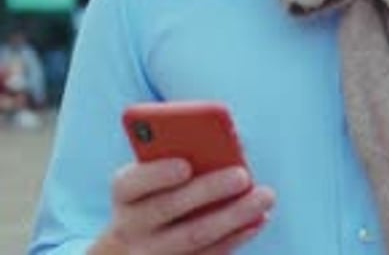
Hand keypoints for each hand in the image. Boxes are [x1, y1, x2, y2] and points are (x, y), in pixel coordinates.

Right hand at [107, 157, 275, 253]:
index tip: (185, 165)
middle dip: (208, 189)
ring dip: (233, 216)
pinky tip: (257, 221)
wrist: (134, 248)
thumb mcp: (152, 174)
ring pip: (194, 237)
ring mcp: (150, 254)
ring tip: (264, 196)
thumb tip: (228, 143)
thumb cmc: (155, 192)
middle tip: (243, 175)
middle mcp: (130, 226)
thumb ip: (178, 154)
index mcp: (124, 192)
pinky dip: (235, 238)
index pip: (131, 182)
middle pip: (169, 207)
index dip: (157, 173)